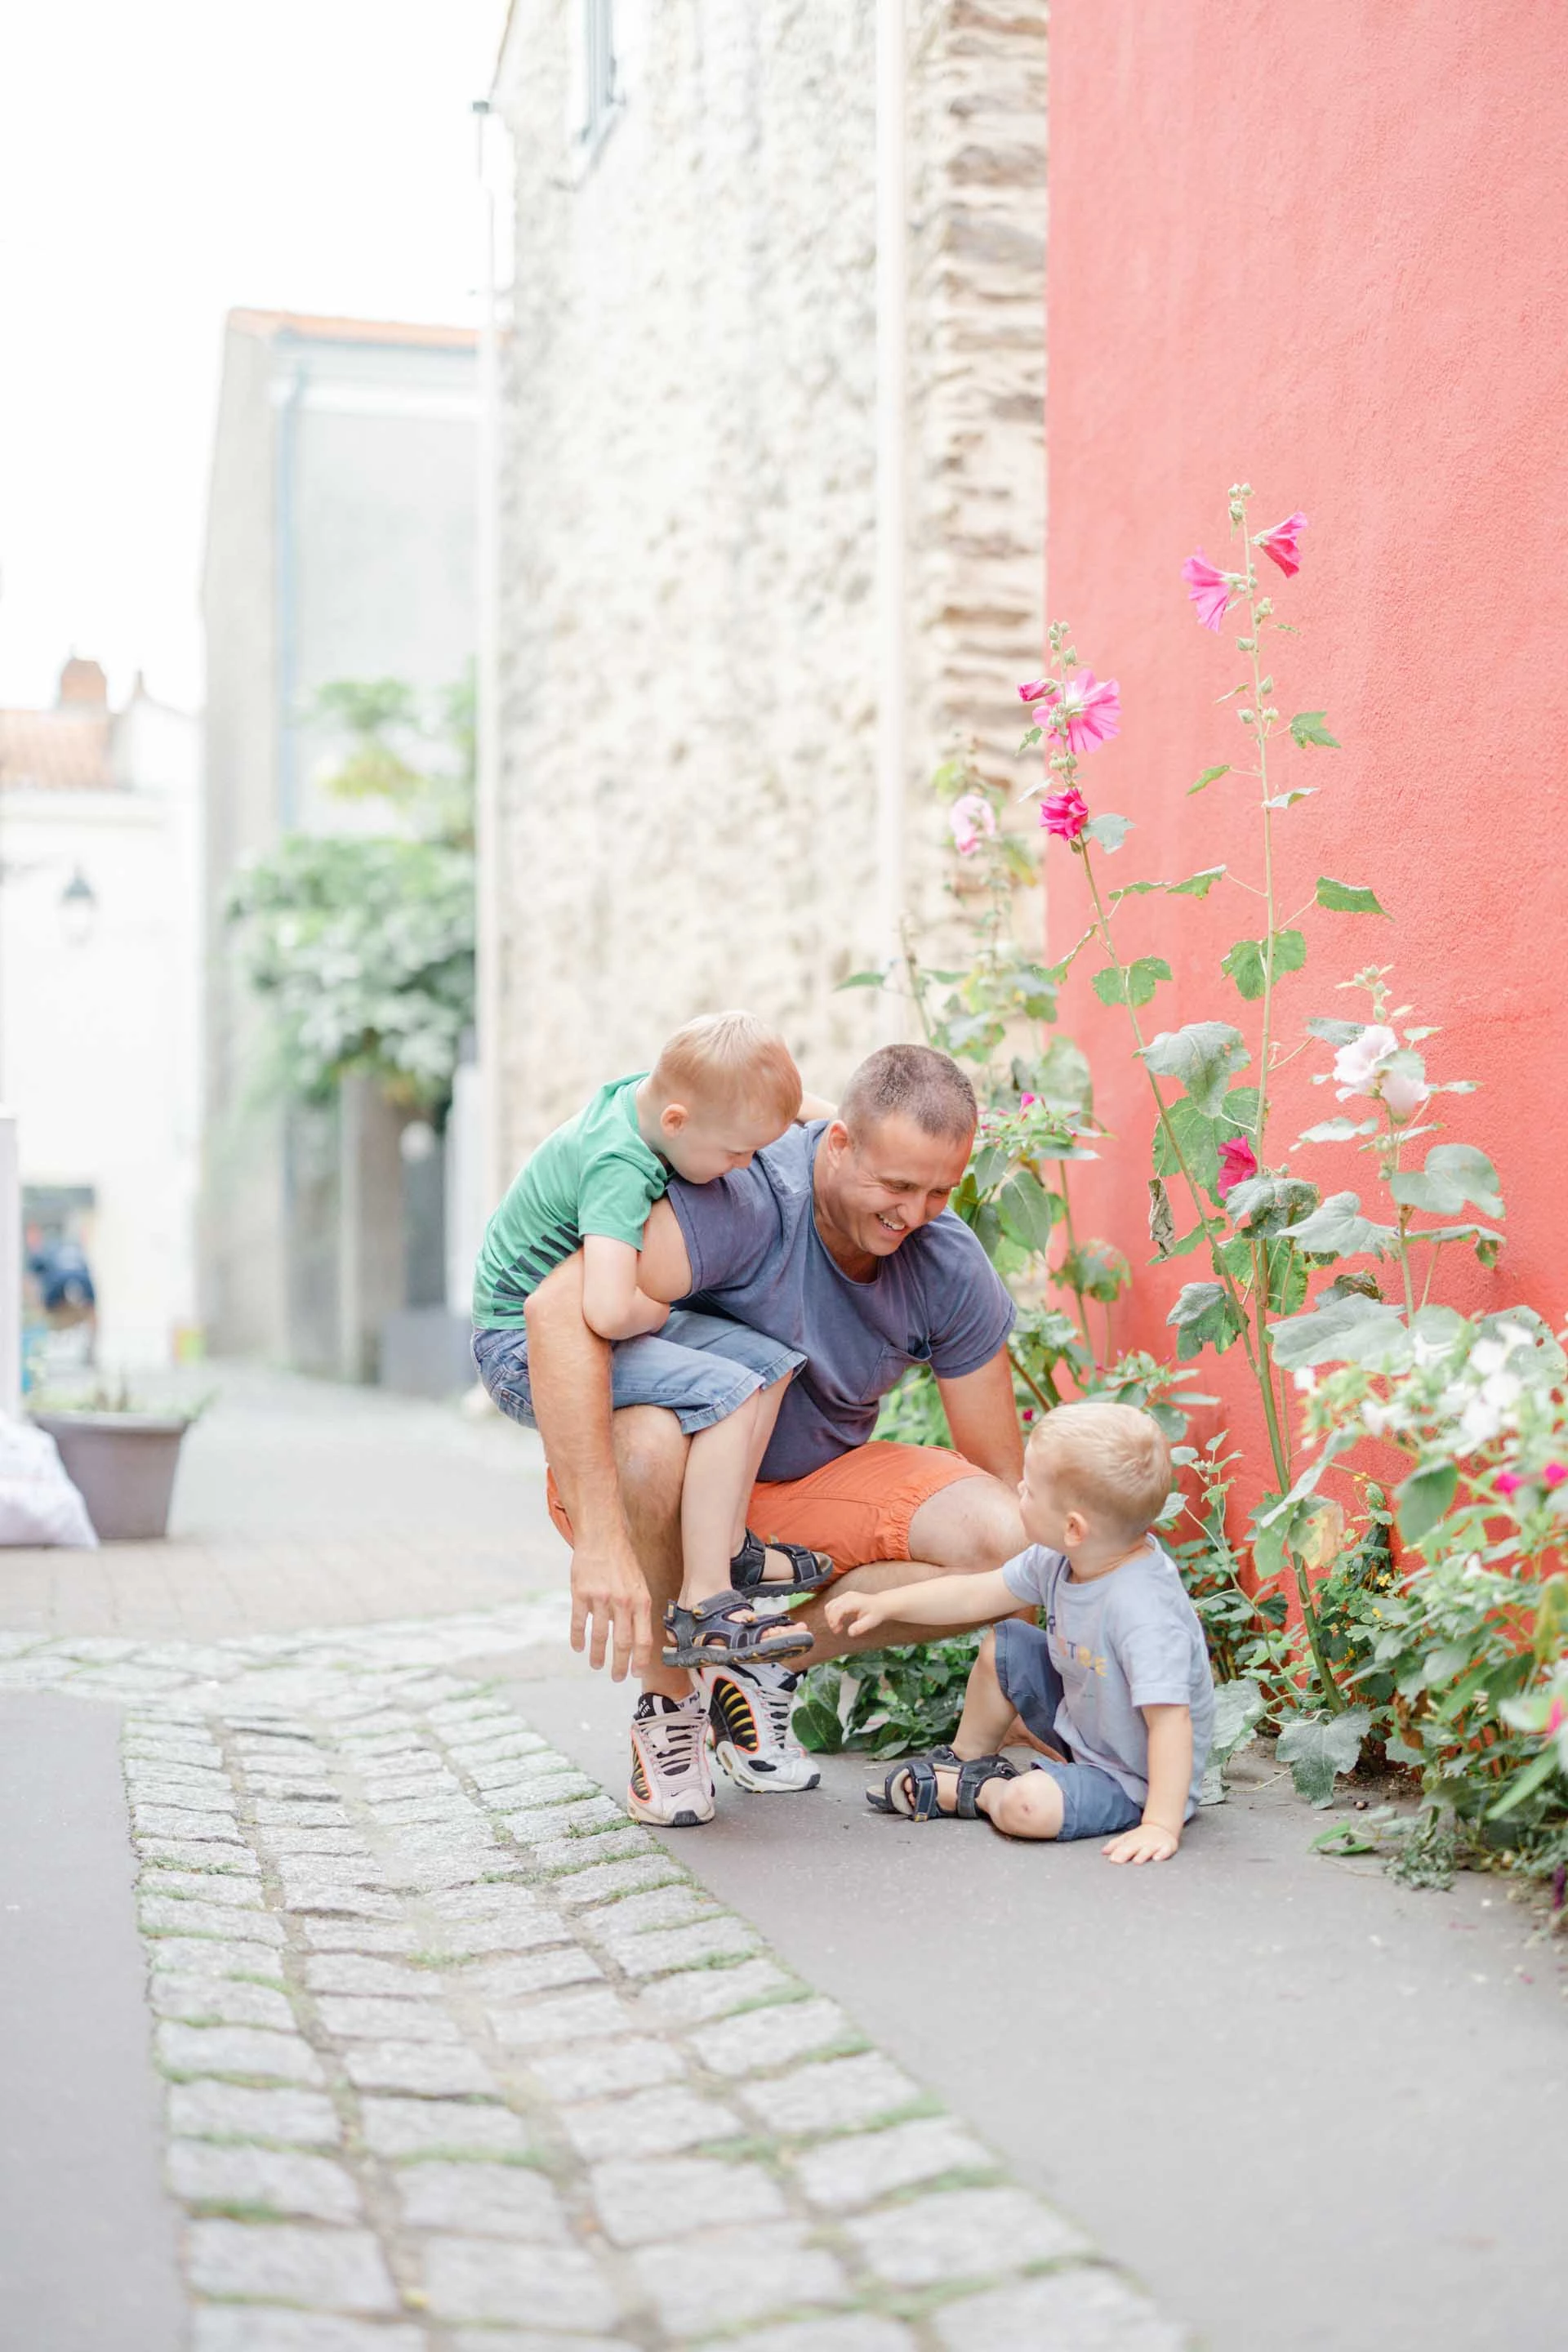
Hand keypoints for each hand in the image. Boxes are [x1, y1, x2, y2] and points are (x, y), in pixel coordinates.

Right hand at [569, 1530, 652, 1680]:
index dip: (640, 1659)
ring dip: (598, 1655)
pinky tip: (578, 1648)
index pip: (643, 1638)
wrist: (602, 1535)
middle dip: (619, 1665)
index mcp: (641, 1600)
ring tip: (596, 1665)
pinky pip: (579, 1622)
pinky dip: (578, 1639)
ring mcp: (601, 1597)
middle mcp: (623, 1601)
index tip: (636, 1674)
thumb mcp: (639, 1584)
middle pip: (622, 1642)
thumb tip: (636, 1638)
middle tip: (616, 1678)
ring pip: (600, 1636)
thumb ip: (638, 1610)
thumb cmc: (623, 1562)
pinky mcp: (581, 1593)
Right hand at [823, 1588, 888, 1639]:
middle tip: (837, 1631)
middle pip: (831, 1607)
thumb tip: (850, 1633)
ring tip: (838, 1627)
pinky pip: (832, 1605)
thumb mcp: (871, 1622)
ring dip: (830, 1617)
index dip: (834, 1619)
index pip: (838, 1609)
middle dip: (831, 1620)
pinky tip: (838, 1622)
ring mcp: (845, 1596)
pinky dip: (831, 1614)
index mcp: (854, 1601)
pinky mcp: (843, 1597)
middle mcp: (848, 1596)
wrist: (881, 1604)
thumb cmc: (876, 1613)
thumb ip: (860, 1627)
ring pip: (830, 1605)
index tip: (836, 1630)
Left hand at [1102, 1820, 1179, 1865]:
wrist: (1161, 1829)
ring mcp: (1155, 1844)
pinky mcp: (1167, 1847)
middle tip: (1117, 1861)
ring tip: (1137, 1861)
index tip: (1111, 1860)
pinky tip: (1157, 1859)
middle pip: (1133, 1848)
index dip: (1117, 1853)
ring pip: (1148, 1850)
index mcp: (1132, 1840)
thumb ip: (1116, 1845)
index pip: (1123, 1846)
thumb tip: (1103, 1852)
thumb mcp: (1127, 1839)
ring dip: (1142, 1855)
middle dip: (1125, 1854)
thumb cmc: (1141, 1837)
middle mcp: (1142, 1842)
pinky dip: (1161, 1855)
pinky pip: (1165, 1851)